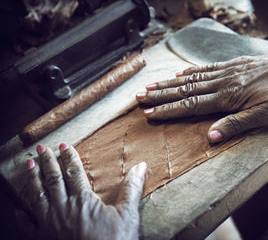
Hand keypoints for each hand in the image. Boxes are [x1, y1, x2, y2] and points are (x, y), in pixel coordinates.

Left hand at [19, 144, 145, 239]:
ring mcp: (49, 224)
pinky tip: (18, 208)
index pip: (74, 172)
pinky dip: (20, 215)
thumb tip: (141, 166)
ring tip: (28, 166)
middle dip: (47, 162)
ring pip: (37, 196)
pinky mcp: (42, 239)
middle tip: (41, 149)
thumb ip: (131, 188)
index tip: (64, 146)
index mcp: (83, 200)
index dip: (69, 157)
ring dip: (32, 180)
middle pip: (53, 180)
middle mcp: (63, 208)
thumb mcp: (128, 214)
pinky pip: (27, 225)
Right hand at [136, 54, 267, 142]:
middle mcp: (222, 83)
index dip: (169, 110)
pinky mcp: (233, 65)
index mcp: (228, 98)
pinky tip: (179, 73)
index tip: (150, 112)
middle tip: (140, 97)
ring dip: (169, 83)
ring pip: (192, 78)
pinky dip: (190, 72)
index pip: (192, 105)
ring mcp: (227, 72)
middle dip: (161, 95)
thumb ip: (237, 124)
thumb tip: (210, 137)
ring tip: (151, 85)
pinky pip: (206, 68)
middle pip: (185, 90)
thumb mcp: (266, 115)